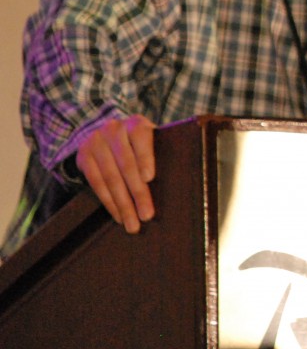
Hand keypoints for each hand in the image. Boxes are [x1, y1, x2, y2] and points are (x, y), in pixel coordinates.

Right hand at [75, 114, 156, 233]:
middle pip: (126, 164)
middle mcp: (113, 129)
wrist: (106, 131)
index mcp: (136, 123)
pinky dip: (109, 202)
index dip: (145, 158)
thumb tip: (181, 176)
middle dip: (137, 193)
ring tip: (133, 224)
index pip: (141, 138)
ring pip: (110, 178)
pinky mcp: (83, 156)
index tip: (149, 178)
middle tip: (147, 215)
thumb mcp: (150, 138)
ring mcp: (96, 142)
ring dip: (122, 204)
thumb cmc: (139, 142)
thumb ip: (161, 150)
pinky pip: (96, 183)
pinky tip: (119, 216)